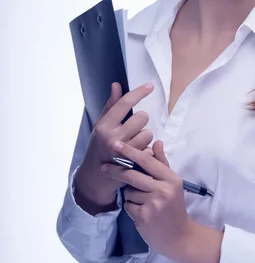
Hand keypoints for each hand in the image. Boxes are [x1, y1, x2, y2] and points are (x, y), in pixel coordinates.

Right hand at [74, 82, 154, 210]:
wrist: (96, 177)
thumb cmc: (99, 146)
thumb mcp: (101, 126)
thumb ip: (111, 106)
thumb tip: (117, 85)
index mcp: (104, 126)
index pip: (124, 104)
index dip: (139, 92)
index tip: (150, 86)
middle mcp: (113, 138)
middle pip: (142, 117)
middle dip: (141, 121)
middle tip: (132, 129)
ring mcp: (124, 153)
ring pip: (148, 134)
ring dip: (144, 137)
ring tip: (133, 143)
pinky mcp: (134, 164)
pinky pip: (151, 149)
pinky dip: (147, 151)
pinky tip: (137, 155)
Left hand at [101, 140, 194, 259]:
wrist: (178, 236)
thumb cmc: (174, 206)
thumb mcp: (172, 183)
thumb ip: (162, 163)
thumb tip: (157, 142)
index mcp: (171, 178)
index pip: (147, 161)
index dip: (130, 151)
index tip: (116, 144)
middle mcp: (163, 190)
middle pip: (132, 175)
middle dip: (115, 170)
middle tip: (103, 167)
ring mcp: (153, 204)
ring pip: (129, 192)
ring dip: (130, 195)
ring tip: (142, 202)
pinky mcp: (144, 217)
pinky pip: (128, 205)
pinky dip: (131, 207)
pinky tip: (141, 212)